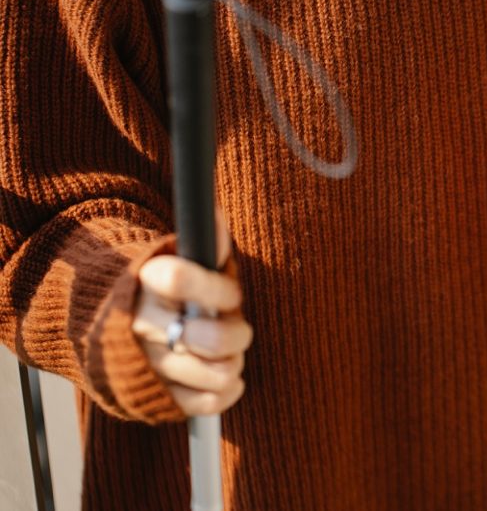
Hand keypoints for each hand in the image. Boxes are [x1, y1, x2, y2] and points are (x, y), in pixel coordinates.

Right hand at [131, 207, 250, 414]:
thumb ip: (205, 242)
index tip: (225, 292)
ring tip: (229, 354)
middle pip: (210, 338)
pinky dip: (226, 392)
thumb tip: (216, 217)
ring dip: (233, 363)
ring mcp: (148, 363)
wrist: (115, 324)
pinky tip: (227, 379)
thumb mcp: (182, 257)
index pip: (178, 277)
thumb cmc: (166, 289)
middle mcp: (142, 325)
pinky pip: (204, 402)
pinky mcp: (155, 397)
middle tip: (238, 329)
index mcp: (147, 281)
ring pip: (214, 372)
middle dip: (236, 334)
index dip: (213, 288)